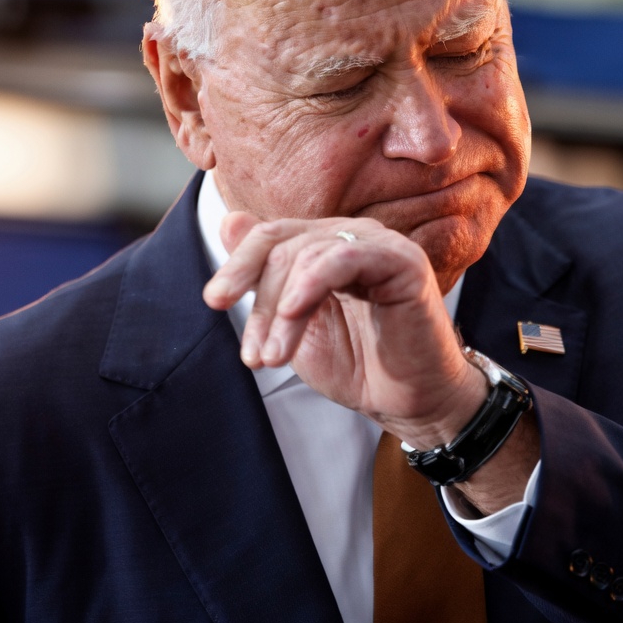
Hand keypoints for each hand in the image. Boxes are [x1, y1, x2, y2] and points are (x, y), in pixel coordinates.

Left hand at [202, 212, 486, 449]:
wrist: (408, 403)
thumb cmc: (358, 365)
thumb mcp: (294, 325)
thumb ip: (266, 277)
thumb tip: (228, 218)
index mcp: (326, 247)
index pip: (272, 236)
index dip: (238, 265)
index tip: (214, 301)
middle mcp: (353, 237)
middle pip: (283, 245)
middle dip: (259, 302)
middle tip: (253, 355)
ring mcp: (380, 245)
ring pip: (308, 254)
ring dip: (281, 310)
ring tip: (274, 357)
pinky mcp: (404, 262)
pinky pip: (346, 257)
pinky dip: (312, 283)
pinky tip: (294, 314)